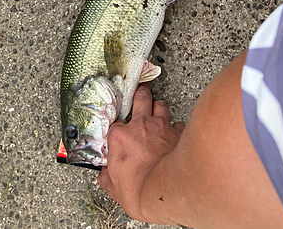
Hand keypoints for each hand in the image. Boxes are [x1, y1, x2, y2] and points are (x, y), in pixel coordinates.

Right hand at [98, 83, 184, 220]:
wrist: (165, 191)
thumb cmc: (140, 190)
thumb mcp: (114, 188)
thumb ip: (108, 178)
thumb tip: (104, 177)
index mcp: (120, 137)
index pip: (117, 125)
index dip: (119, 130)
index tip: (121, 135)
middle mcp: (140, 126)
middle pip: (141, 98)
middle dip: (141, 93)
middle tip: (142, 90)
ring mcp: (160, 127)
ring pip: (160, 105)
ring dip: (159, 107)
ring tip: (158, 108)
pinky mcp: (177, 134)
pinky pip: (177, 124)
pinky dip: (176, 127)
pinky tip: (175, 130)